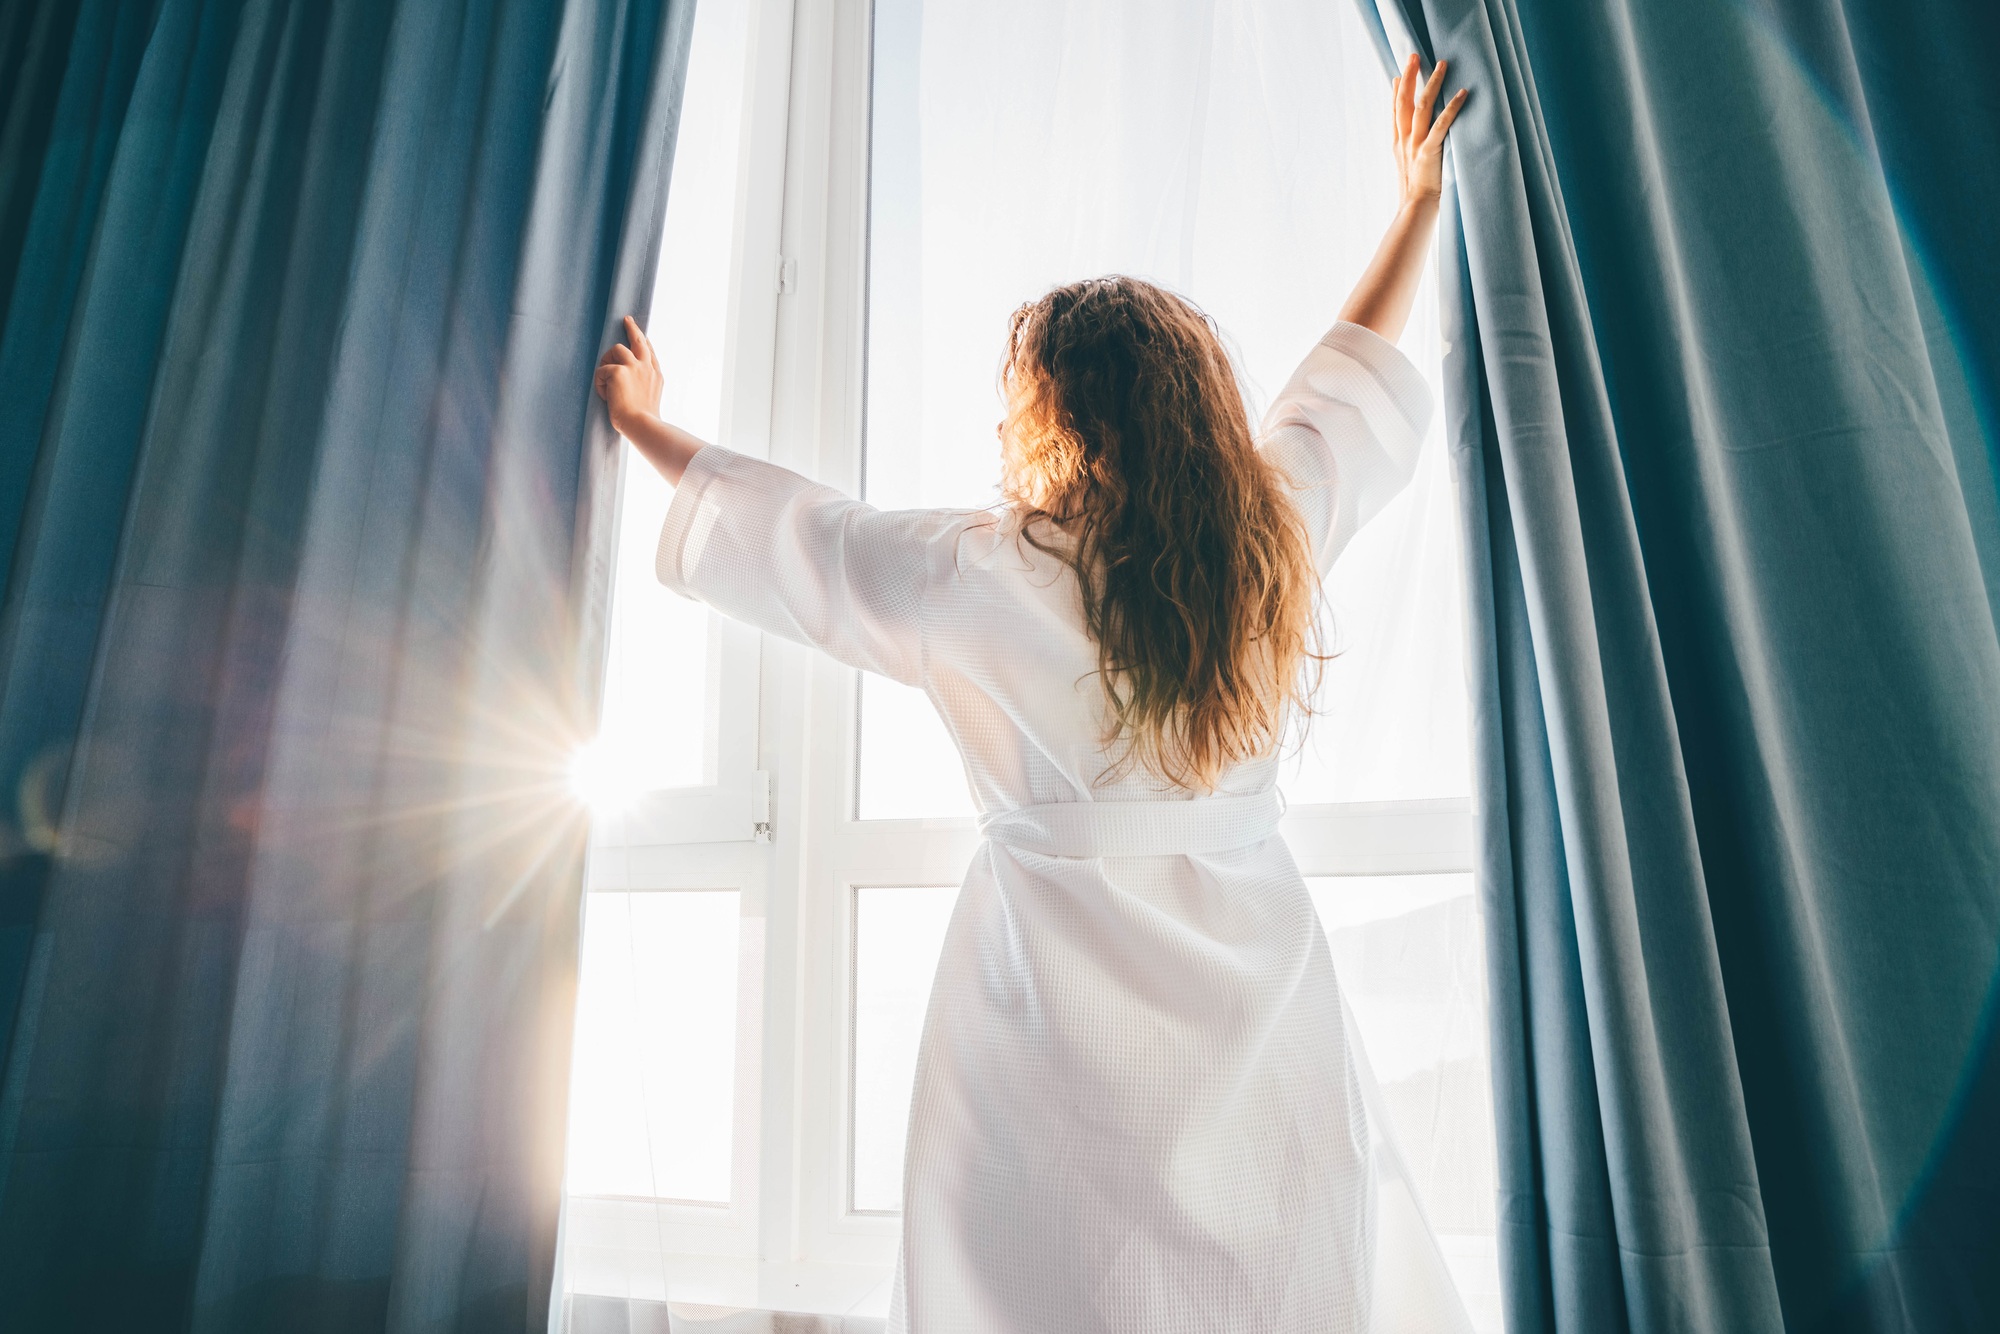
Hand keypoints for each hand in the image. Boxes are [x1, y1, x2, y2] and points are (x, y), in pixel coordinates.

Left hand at [595, 316, 663, 435]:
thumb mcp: (651, 400)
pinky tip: (606, 396)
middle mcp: (647, 368)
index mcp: (656, 375)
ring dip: (607, 362)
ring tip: (606, 381)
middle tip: (627, 319)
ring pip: (616, 349)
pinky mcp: (619, 371)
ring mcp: (634, 367)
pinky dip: (600, 383)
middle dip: (632, 328)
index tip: (642, 336)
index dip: (644, 342)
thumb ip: (645, 387)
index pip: (649, 352)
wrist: (642, 425)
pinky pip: (602, 370)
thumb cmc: (644, 421)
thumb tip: (631, 384)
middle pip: (639, 340)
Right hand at [1392, 53, 1466, 207]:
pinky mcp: (1428, 152)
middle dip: (1408, 77)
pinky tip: (1462, 93)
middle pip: (1403, 102)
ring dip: (1431, 83)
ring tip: (1441, 64)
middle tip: (1413, 56)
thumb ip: (1408, 151)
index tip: (1398, 74)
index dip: (1396, 92)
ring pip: (1421, 107)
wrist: (1414, 210)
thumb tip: (1412, 142)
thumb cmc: (1415, 194)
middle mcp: (1403, 141)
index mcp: (1397, 145)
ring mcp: (1415, 145)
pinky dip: (1452, 107)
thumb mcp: (1407, 169)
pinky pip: (1441, 125)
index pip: (1395, 112)